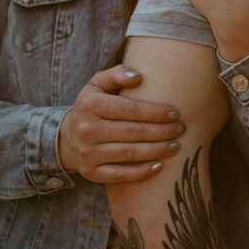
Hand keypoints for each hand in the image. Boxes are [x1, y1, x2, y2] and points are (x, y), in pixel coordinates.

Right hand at [58, 66, 185, 183]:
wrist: (68, 137)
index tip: (175, 113)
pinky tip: (159, 166)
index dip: (155, 112)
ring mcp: (88, 153)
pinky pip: (120, 175)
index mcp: (91, 104)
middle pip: (133, 132)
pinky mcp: (91, 172)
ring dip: (157, 150)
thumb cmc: (92, 105)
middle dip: (161, 131)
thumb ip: (117, 74)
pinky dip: (141, 172)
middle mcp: (87, 129)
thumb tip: (138, 77)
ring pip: (129, 153)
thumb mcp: (98, 83)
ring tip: (175, 146)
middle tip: (180, 129)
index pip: (130, 109)